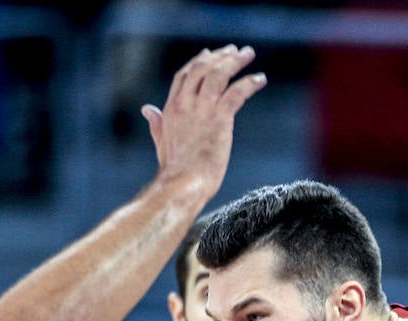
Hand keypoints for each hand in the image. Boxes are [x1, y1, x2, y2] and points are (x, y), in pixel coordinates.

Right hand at [141, 45, 265, 199]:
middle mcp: (185, 103)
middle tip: (235, 50)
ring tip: (248, 54)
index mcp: (171, 108)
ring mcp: (202, 109)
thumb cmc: (175, 169)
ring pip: (219, 74)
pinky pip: (237, 92)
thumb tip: (148, 109)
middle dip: (219, 56)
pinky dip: (250, 83)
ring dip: (235, 61)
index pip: (184, 75)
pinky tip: (260, 79)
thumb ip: (157, 123)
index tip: (209, 53)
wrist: (183, 183)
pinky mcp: (220, 118)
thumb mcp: (161, 141)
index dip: (198, 61)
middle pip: (202, 68)